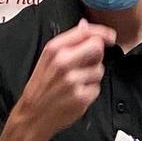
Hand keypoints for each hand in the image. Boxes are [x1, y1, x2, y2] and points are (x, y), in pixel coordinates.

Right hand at [12, 19, 115, 140]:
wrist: (32, 116)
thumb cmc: (40, 88)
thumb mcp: (47, 59)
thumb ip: (69, 41)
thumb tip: (84, 24)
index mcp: (54, 50)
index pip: (86, 32)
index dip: (102, 33)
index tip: (110, 36)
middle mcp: (63, 63)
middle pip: (97, 47)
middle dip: (97, 55)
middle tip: (87, 64)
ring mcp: (73, 81)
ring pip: (99, 70)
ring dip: (92, 76)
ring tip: (75, 84)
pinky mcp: (81, 97)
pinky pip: (97, 88)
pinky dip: (90, 92)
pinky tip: (76, 95)